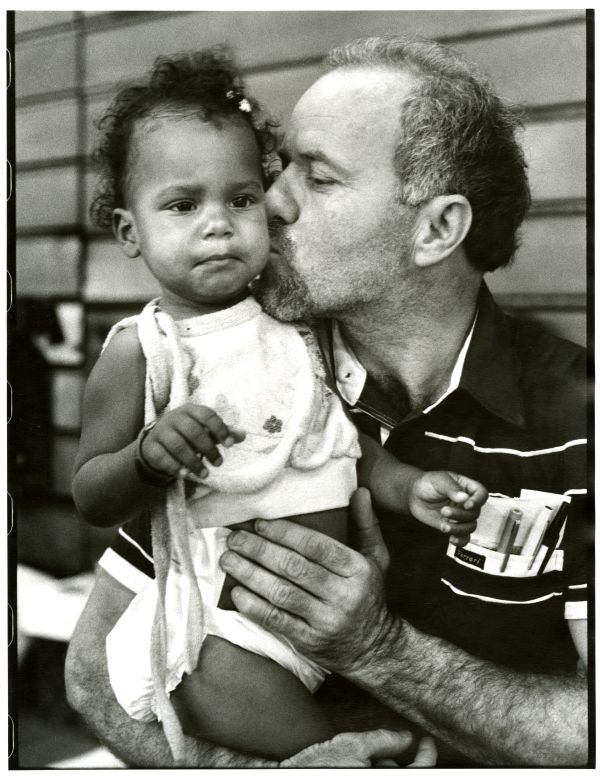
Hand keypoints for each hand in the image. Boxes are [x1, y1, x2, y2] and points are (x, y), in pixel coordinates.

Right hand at [140, 403, 244, 481]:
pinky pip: (163, 457)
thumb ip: (222, 432)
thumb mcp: (204, 430)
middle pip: (193, 431)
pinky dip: (175, 467)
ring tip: (205, 474)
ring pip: (178, 445)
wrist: (156, 440)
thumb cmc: (187, 433)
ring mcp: (161, 431)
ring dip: (193, 462)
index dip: (220, 429)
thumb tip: (243, 435)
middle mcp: (174, 417)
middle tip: (219, 463)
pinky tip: (185, 475)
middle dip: (208, 449)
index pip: (207, 415)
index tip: (229, 445)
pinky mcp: (151, 446)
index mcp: (191, 410)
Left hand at [220, 488, 396, 674]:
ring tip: (228, 560)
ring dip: (250, 575)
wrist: (373, 647)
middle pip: (294, 567)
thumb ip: (365, 524)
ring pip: (281, 593)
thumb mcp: (376, 558)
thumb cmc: (368, 594)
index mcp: (358, 570)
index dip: (285, 533)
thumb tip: (360, 491)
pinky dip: (254, 606)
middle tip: (235, 539)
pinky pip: (277, 621)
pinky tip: (236, 592)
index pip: (317, 546)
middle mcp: (343, 595)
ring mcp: (325, 621)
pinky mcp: (310, 642)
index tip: (260, 524)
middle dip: (259, 550)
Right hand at [280, 728, 423, 767]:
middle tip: (371, 749)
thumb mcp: (353, 746)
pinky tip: (351, 766)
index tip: (426, 742)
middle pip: (398, 773)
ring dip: (377, 767)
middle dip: (391, 761)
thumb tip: (406, 738)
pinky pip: (369, 777)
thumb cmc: (319, 764)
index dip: (426, 755)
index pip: (419, 770)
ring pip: (383, 776)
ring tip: (352, 759)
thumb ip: (384, 741)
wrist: (290, 773)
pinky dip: (366, 770)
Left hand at [408, 471, 487, 545]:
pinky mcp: (453, 526)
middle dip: (460, 515)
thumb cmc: (428, 483)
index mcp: (467, 488)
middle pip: (475, 513)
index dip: (478, 501)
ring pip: (470, 527)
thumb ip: (452, 488)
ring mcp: (461, 516)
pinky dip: (460, 541)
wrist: (414, 495)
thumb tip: (464, 498)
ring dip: (459, 529)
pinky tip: (451, 539)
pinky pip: (463, 537)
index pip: (482, 494)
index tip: (467, 505)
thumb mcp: (439, 480)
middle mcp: (467, 503)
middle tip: (444, 511)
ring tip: (444, 526)